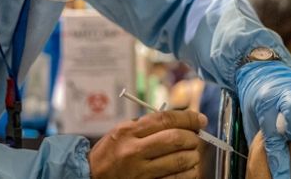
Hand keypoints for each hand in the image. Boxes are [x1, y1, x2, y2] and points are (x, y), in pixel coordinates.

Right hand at [89, 110, 206, 178]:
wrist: (90, 178)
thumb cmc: (108, 153)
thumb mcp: (120, 132)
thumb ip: (146, 125)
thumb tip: (180, 121)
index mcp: (128, 132)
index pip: (165, 119)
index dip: (188, 118)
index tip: (200, 119)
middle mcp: (133, 151)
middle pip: (175, 139)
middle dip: (193, 137)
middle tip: (196, 138)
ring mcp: (140, 172)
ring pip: (179, 161)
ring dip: (193, 157)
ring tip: (194, 154)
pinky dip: (189, 174)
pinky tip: (189, 170)